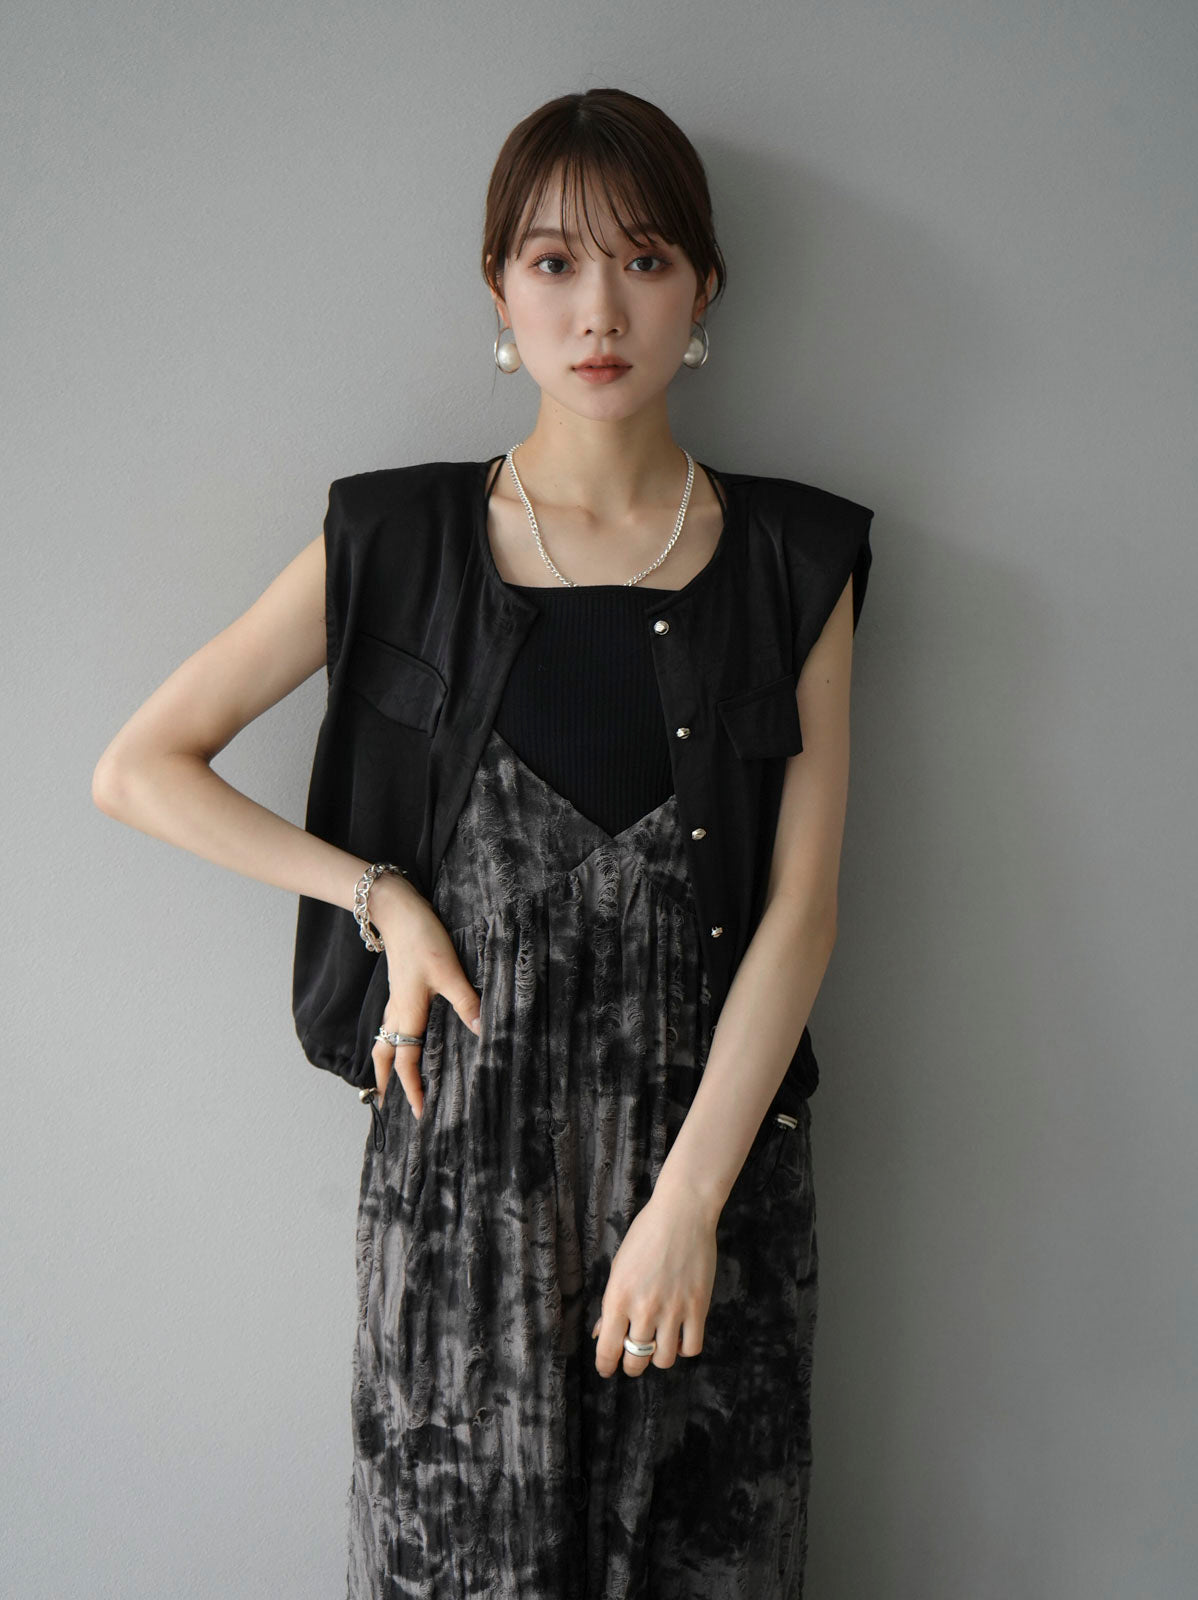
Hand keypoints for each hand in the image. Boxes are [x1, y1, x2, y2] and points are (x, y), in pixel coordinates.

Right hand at [366, 873, 481, 1120]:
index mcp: (407, 1015)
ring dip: (385, 1063)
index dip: (412, 1090)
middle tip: (385, 1105)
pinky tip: (403, 1039)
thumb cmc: (422, 940)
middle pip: (384, 1057)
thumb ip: (467, 1002)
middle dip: (386, 1082)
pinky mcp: (398, 990)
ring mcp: (394, 1001)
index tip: (419, 1114)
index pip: (406, 1063)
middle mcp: (396, 1013)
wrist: (397, 912)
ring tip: (388, 1081)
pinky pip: (389, 1025)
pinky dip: (391, 1042)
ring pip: (383, 1041)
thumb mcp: (449, 972)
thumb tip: (485, 1031)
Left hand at [590, 1185, 717, 1377]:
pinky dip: (684, 1348)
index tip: (607, 1369)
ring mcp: (673, 1310)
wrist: (682, 1213)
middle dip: (631, 1365)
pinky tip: (679, 1336)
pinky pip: (691, 1347)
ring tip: (657, 1345)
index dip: (606, 1366)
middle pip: (636, 1359)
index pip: (608, 1349)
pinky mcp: (698, 1307)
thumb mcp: (619, 1267)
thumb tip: (601, 1334)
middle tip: (632, 1360)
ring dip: (658, 1357)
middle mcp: (643, 1308)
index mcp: (618, 1297)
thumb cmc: (645, 1235)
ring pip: (664, 1360)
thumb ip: (609, 1304)